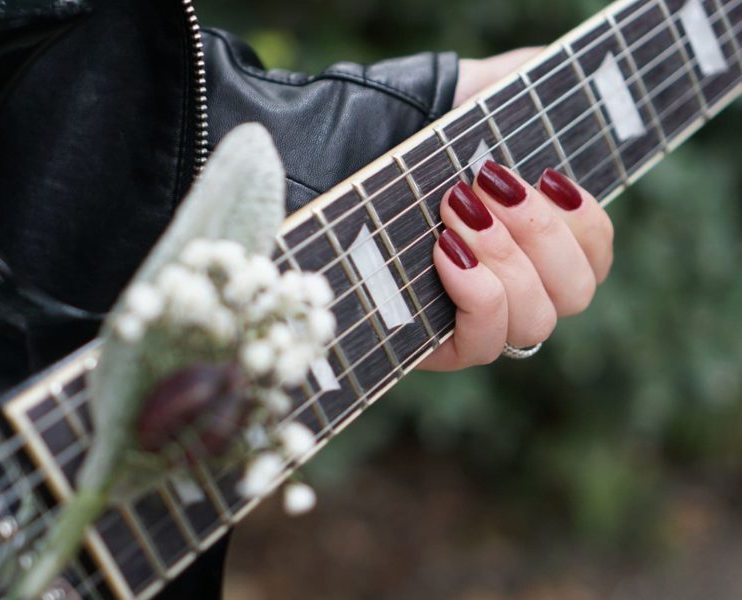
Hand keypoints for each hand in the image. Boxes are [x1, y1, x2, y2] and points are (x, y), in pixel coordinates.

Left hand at [418, 52, 613, 370]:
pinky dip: (478, 293)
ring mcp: (477, 322)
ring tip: (458, 213)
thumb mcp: (462, 101)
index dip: (586, 223)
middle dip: (543, 235)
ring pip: (538, 321)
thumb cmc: (397, 143)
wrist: (325, 168)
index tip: (545, 175)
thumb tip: (551, 72)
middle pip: (576, 293)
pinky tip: (446, 251)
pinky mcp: (439, 347)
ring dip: (507, 260)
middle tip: (491, 187)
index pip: (593, 256)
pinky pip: (486, 342)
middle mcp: (513, 289)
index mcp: (530, 243)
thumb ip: (515, 86)